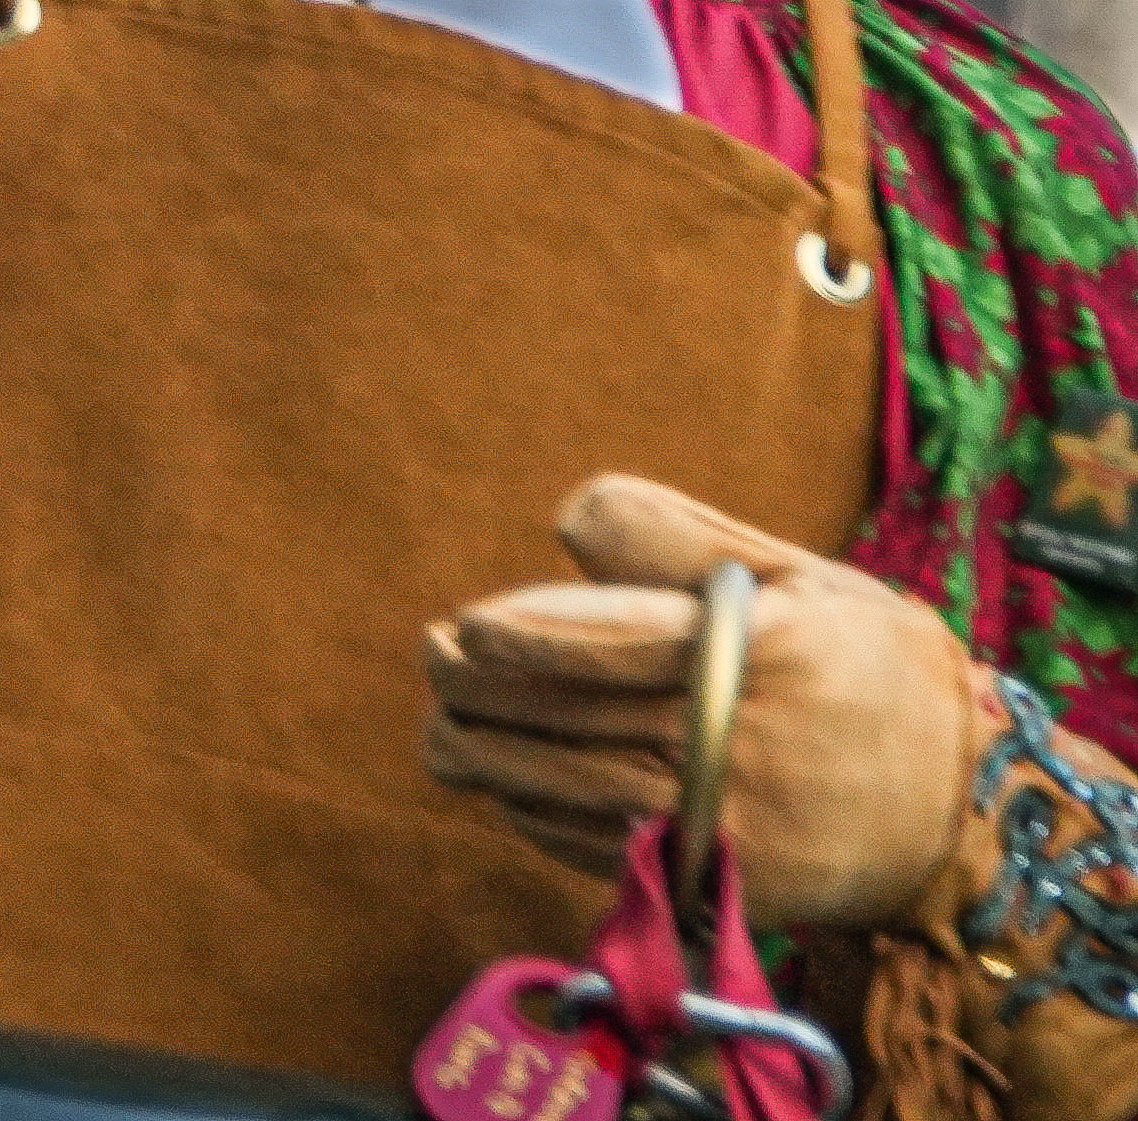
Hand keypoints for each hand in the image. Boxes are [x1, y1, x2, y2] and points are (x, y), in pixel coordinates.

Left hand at [423, 475, 984, 931]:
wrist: (965, 808)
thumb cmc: (865, 667)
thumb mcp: (799, 580)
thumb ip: (680, 540)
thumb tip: (566, 517)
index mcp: (764, 652)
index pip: (617, 646)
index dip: (528, 637)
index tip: (467, 625)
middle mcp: (744, 743)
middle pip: (576, 718)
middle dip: (481, 691)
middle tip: (434, 659)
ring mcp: (734, 823)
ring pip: (572, 790)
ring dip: (489, 758)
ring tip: (441, 725)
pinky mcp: (727, 883)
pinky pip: (604, 850)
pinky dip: (539, 816)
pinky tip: (505, 784)